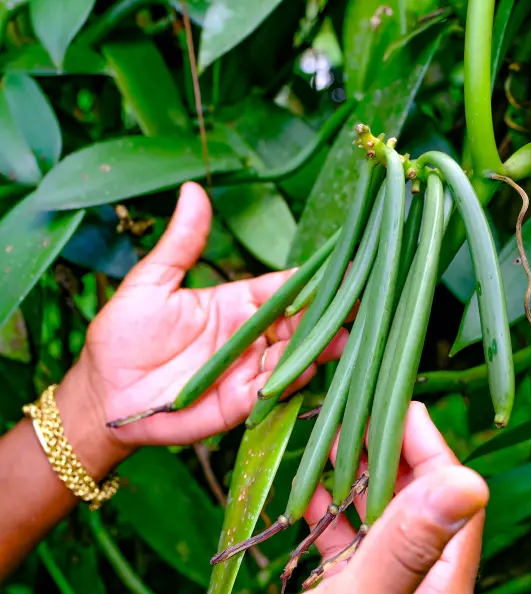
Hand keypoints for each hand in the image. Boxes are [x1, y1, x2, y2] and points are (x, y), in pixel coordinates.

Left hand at [60, 182, 345, 476]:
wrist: (104, 394)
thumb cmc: (122, 336)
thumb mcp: (150, 284)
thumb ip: (181, 244)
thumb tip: (193, 190)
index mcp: (236, 304)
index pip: (284, 289)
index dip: (314, 280)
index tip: (348, 265)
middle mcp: (250, 337)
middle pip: (299, 323)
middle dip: (329, 314)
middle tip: (362, 302)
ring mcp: (248, 371)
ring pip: (294, 356)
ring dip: (318, 348)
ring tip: (342, 335)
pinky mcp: (239, 404)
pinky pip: (271, 391)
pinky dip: (289, 380)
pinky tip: (304, 367)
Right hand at [171, 403, 487, 593]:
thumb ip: (404, 550)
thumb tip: (471, 480)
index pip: (456, 507)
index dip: (434, 452)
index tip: (398, 405)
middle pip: (421, 507)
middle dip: (392, 456)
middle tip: (356, 411)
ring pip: (382, 519)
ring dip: (359, 477)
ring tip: (329, 436)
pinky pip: (350, 540)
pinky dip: (332, 508)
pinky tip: (307, 485)